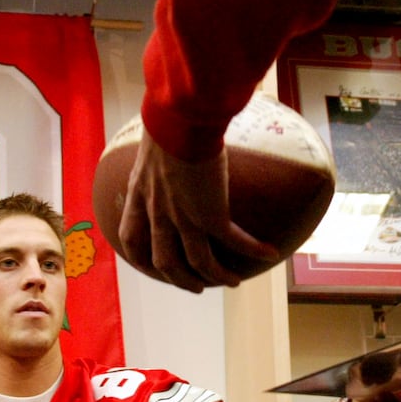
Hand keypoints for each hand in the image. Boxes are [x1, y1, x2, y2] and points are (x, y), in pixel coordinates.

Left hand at [117, 130, 280, 291]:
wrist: (181, 119)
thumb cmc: (168, 116)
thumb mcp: (154, 135)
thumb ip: (160, 145)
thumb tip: (174, 129)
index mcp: (140, 194)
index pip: (132, 236)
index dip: (139, 257)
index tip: (151, 265)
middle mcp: (158, 211)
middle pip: (164, 260)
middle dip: (179, 278)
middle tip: (195, 285)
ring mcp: (183, 217)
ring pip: (198, 261)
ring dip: (216, 276)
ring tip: (232, 282)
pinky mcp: (210, 215)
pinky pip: (233, 241)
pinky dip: (251, 250)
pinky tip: (268, 254)